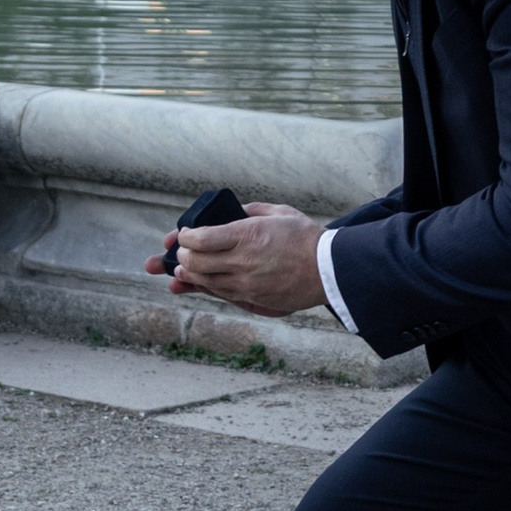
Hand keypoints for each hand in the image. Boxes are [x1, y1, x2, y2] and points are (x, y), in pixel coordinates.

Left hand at [142, 200, 332, 317]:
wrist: (329, 270)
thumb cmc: (306, 238)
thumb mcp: (278, 213)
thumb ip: (250, 211)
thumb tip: (231, 212)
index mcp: (247, 236)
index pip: (200, 239)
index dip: (185, 237)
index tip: (185, 234)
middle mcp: (242, 262)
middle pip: (196, 263)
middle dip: (183, 257)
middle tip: (181, 253)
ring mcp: (247, 284)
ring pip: (205, 283)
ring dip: (189, 276)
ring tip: (182, 271)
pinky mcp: (253, 300)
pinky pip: (222, 295)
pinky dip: (208, 288)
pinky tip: (200, 284)